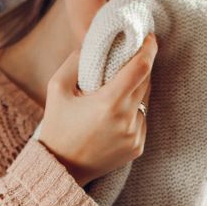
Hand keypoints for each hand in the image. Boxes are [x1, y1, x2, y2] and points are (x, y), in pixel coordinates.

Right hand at [36, 33, 155, 186]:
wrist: (61, 168)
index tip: (150, 37)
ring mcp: (135, 135)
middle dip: (141, 66)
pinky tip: (115, 113)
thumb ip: (75, 60)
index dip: (148, 49)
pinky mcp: (138, 147)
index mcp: (109, 103)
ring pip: (145, 101)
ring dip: (137, 89)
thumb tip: (93, 41)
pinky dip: (133, 111)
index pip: (140, 68)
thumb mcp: (57, 88)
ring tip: (119, 86)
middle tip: (132, 55)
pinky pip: (142, 120)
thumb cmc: (57, 126)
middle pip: (145, 82)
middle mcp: (127, 120)